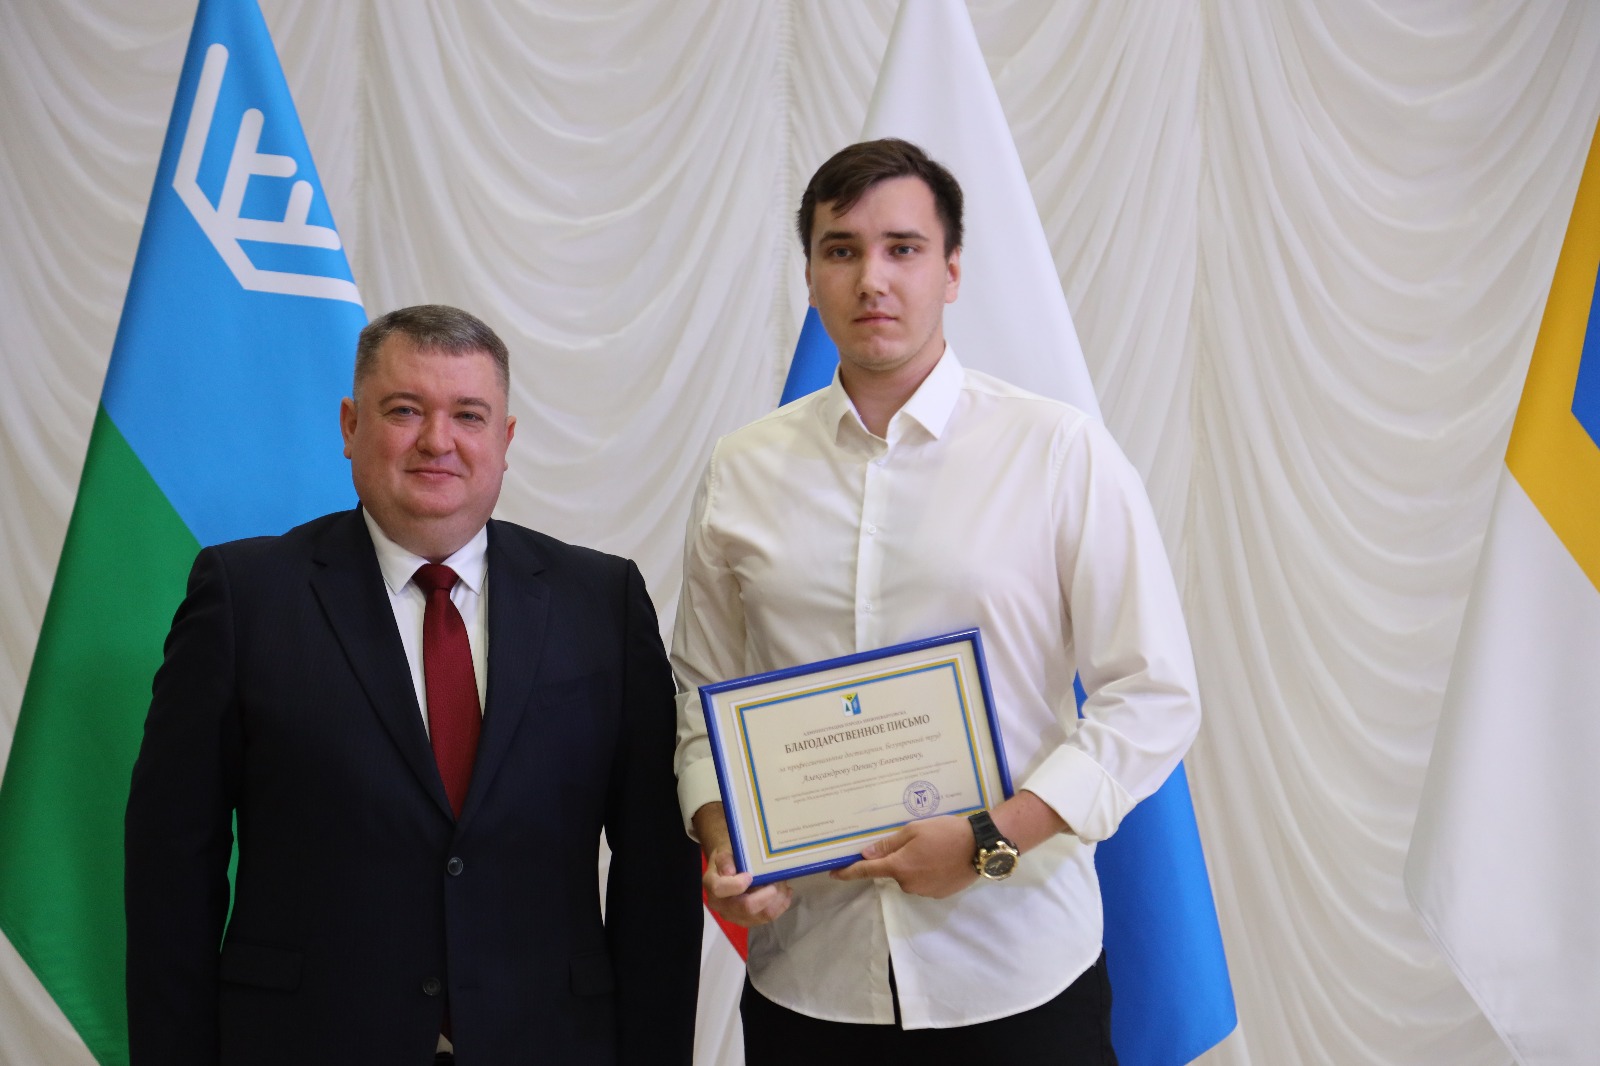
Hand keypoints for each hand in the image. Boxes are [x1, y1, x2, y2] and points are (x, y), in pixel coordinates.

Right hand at [702, 844, 793, 925]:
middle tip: (776, 880)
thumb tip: (729, 871)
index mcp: (713, 886)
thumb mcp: (725, 851)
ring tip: (783, 884)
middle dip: (766, 894)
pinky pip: (768, 918)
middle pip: (746, 907)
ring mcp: (736, 916)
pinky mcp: (749, 920)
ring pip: (761, 915)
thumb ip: (725, 859)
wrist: (731, 868)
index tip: (749, 875)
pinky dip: (780, 905)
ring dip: (777, 900)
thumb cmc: (730, 857)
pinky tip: (786, 893)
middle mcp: (722, 906)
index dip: (737, 884)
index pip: (720, 890)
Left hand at [829, 814, 976, 897]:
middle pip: (892, 872)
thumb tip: (866, 855)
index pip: (866, 871)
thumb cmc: (945, 832)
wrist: (980, 846)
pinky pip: (924, 882)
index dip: (848, 872)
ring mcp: (924, 891)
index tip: (833, 874)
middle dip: (897, 859)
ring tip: (933, 848)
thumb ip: (888, 844)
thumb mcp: (914, 830)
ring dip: (914, 865)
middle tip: (916, 841)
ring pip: (909, 877)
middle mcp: (908, 883)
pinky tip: (941, 859)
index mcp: (899, 866)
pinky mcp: (939, 894)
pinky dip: (927, 871)